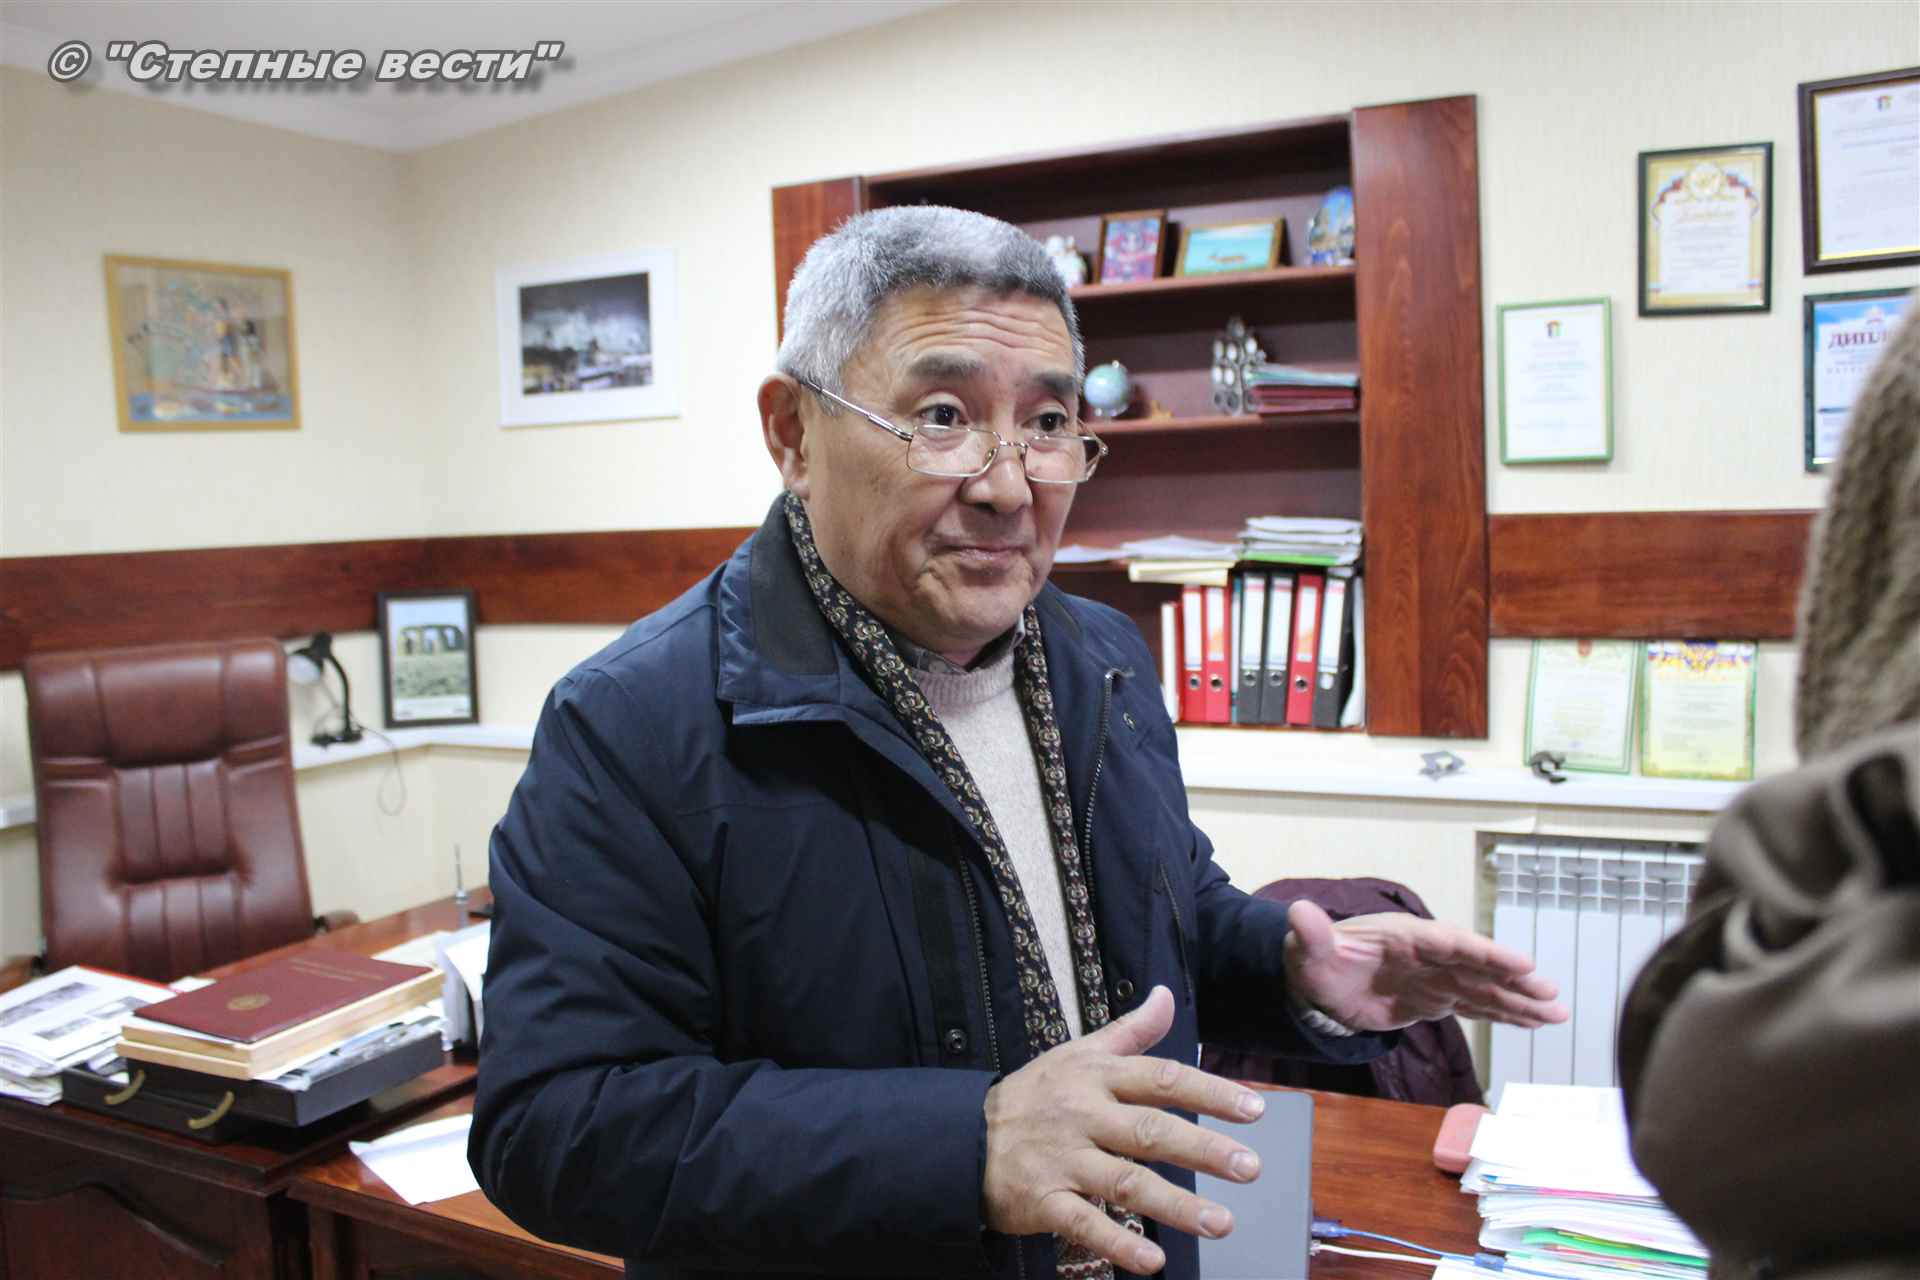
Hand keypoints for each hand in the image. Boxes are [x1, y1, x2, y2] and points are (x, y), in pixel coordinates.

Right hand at [981, 986, 1265, 1274]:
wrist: (961, 1137)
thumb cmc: (1033, 1095)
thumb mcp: (1078, 1053)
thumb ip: (1130, 1030)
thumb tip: (1166, 996)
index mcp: (1095, 1076)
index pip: (1161, 1078)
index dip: (1209, 1091)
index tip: (1253, 1109)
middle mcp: (1083, 1115)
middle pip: (1150, 1131)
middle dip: (1204, 1149)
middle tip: (1250, 1168)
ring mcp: (1063, 1159)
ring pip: (1126, 1181)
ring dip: (1177, 1205)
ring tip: (1222, 1223)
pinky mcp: (1043, 1200)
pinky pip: (1085, 1223)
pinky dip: (1118, 1242)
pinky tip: (1152, 1260)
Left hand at [1284, 900, 1569, 1031]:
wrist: (1316, 979)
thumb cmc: (1314, 960)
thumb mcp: (1307, 949)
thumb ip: (1311, 934)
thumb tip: (1299, 912)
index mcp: (1404, 937)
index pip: (1451, 943)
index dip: (1486, 953)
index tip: (1522, 962)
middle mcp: (1428, 955)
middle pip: (1477, 966)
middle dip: (1514, 979)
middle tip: (1550, 993)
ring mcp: (1435, 977)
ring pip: (1484, 988)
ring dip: (1519, 1000)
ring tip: (1557, 1013)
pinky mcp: (1436, 999)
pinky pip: (1476, 1005)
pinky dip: (1504, 1014)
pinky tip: (1534, 1022)